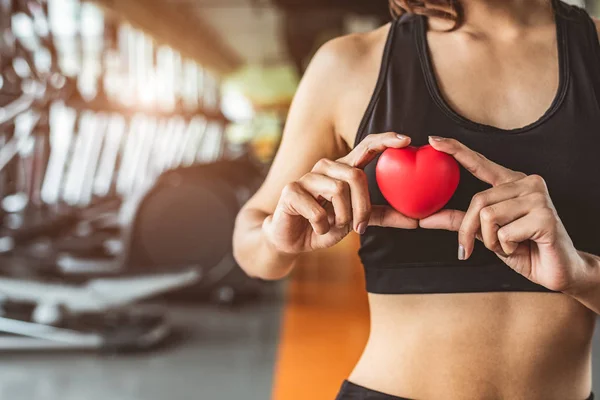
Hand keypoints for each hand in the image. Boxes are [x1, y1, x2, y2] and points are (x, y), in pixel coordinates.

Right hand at [263, 132, 417, 254]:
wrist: (291, 241)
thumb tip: (416, 221)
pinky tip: (317, 228)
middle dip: (362, 207)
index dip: (385, 140)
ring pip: (338, 190)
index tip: (406, 140)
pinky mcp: (291, 190)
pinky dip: (323, 225)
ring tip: (335, 227)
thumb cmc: (324, 225)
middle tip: (360, 228)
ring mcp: (307, 177)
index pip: (366, 147)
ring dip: (342, 217)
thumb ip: (381, 216)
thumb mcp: (355, 221)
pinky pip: (318, 209)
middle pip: (355, 175)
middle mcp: (326, 167)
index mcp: (343, 170)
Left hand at [419, 136, 586, 292]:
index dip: (456, 150)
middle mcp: (526, 183)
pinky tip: (523, 246)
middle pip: (478, 200)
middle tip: (467, 249)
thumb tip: (425, 219)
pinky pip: (504, 233)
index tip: (433, 140)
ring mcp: (538, 197)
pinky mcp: (545, 216)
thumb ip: (459, 222)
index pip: (480, 163)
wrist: (557, 270)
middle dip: (469, 230)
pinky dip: (506, 247)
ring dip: (491, 241)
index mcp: (512, 183)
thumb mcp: (486, 234)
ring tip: (509, 245)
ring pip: (489, 216)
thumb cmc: (523, 249)